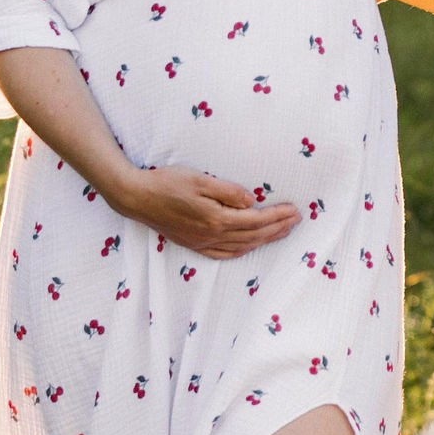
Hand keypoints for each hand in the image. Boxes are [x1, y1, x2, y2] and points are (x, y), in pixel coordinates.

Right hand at [110, 166, 301, 258]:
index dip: (277, 217)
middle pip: (252, 236)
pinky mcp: (192, 244)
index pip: (255, 220)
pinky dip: (241, 251)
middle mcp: (211, 236)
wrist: (137, 197)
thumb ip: (228, 192)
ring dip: (264, 241)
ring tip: (281, 233)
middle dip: (277, 229)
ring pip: (240, 247)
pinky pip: (223, 254)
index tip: (294, 211)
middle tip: (296, 221)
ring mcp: (201, 243)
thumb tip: (251, 201)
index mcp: (216, 219)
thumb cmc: (167, 183)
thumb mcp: (200, 180)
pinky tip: (248, 247)